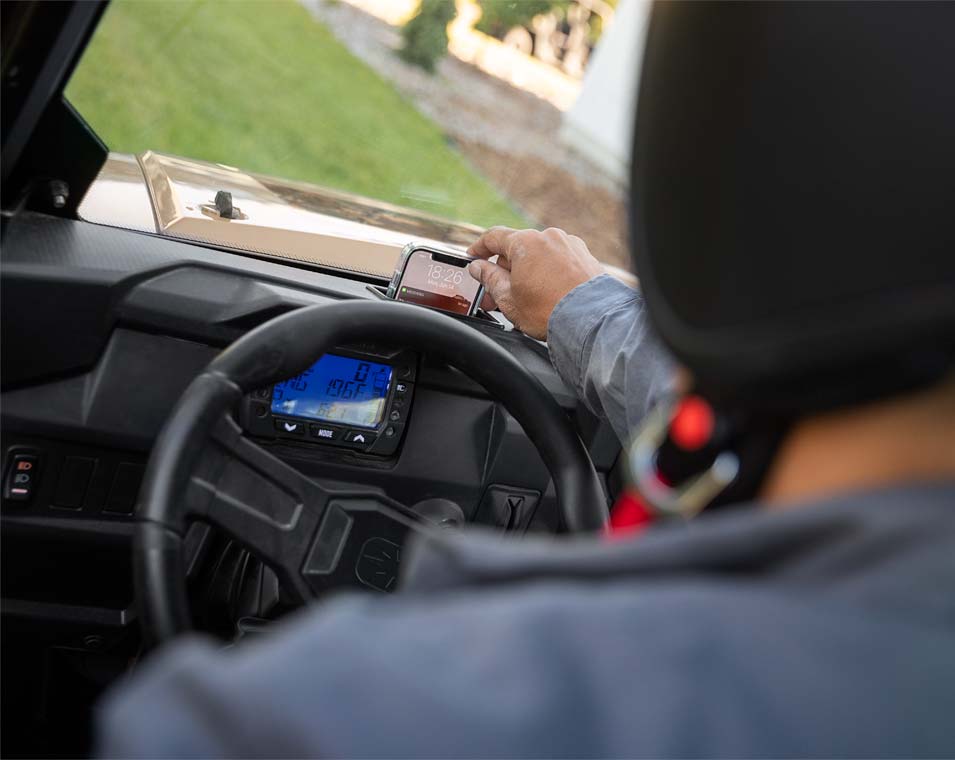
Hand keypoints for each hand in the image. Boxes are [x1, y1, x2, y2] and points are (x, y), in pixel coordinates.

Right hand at [467, 227, 603, 339]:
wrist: (591, 322)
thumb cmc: (549, 312)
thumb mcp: (508, 298)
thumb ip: (489, 278)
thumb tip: (479, 268)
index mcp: (526, 242)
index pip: (494, 237)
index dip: (479, 248)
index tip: (473, 258)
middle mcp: (549, 237)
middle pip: (518, 248)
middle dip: (505, 270)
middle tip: (496, 294)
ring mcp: (570, 246)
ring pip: (539, 256)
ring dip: (527, 272)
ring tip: (523, 298)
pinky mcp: (586, 258)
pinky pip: (559, 262)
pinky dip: (548, 273)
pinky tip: (546, 295)